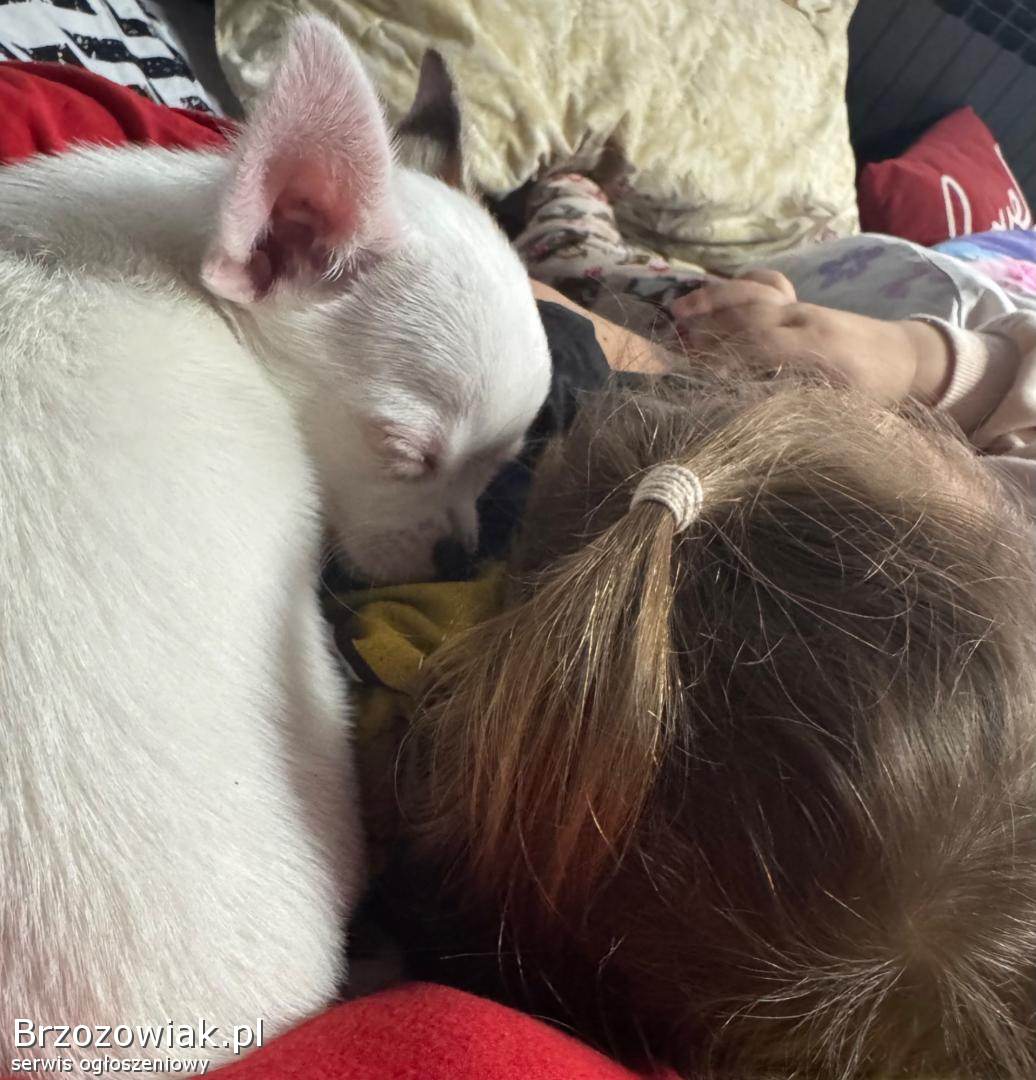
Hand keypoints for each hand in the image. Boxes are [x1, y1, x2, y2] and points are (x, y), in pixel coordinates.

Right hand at [670, 272, 951, 404]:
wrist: (910, 360)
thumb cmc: (874, 395)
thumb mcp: (842, 414)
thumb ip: (796, 412)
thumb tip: (747, 421)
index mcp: (815, 352)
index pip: (755, 346)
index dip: (720, 360)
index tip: (689, 377)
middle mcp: (803, 322)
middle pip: (744, 317)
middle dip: (704, 331)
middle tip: (668, 349)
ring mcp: (799, 308)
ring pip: (750, 295)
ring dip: (710, 302)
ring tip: (676, 313)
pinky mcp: (798, 304)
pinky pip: (765, 285)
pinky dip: (738, 287)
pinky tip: (713, 297)